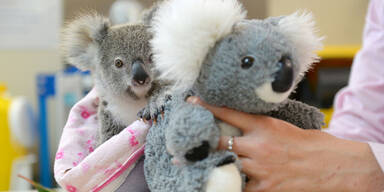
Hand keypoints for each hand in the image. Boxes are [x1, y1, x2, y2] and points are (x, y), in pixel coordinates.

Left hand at [187, 96, 383, 191]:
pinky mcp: (264, 188)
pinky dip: (227, 185)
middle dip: (201, 142)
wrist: (330, 165)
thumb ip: (258, 126)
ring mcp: (260, 168)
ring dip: (210, 164)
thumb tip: (236, 122)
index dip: (208, 106)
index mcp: (264, 126)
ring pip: (225, 164)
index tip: (192, 101)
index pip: (229, 113)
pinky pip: (238, 188)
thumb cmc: (307, 144)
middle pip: (220, 141)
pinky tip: (215, 183)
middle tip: (183, 143)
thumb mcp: (281, 126)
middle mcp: (258, 145)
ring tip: (191, 165)